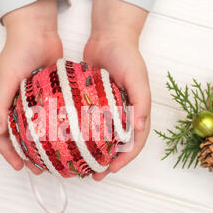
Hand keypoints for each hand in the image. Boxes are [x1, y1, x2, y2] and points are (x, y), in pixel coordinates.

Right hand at [0, 0, 62, 173]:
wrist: (36, 32)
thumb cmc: (15, 54)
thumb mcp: (2, 80)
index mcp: (1, 104)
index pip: (1, 136)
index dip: (8, 153)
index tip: (19, 167)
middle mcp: (15, 106)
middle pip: (19, 137)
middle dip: (26, 155)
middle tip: (38, 169)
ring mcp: (32, 102)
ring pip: (36, 130)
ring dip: (42, 146)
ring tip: (53, 159)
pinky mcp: (48, 96)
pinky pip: (51, 116)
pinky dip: (55, 128)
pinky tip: (66, 138)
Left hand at [84, 0, 150, 180]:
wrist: (110, 36)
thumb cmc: (128, 56)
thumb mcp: (138, 77)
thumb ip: (141, 102)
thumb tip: (138, 128)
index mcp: (138, 112)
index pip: (135, 143)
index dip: (125, 160)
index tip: (110, 170)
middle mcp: (124, 114)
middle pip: (119, 145)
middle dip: (109, 162)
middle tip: (94, 175)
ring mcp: (110, 110)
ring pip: (103, 137)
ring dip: (96, 152)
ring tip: (82, 165)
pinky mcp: (95, 103)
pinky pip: (90, 123)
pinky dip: (84, 134)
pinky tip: (71, 142)